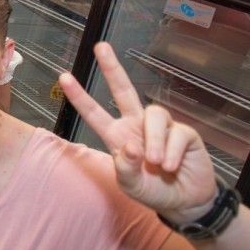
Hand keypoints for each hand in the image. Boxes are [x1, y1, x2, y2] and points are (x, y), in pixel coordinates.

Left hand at [58, 42, 216, 223]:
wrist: (185, 201)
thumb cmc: (154, 191)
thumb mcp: (132, 186)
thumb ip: (126, 169)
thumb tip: (130, 146)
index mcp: (118, 137)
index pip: (95, 113)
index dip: (80, 96)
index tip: (64, 78)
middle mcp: (137, 126)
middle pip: (123, 90)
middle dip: (112, 67)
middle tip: (100, 47)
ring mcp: (161, 127)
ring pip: (154, 114)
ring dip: (154, 141)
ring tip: (156, 163)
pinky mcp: (184, 133)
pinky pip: (176, 133)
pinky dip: (171, 153)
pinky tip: (172, 166)